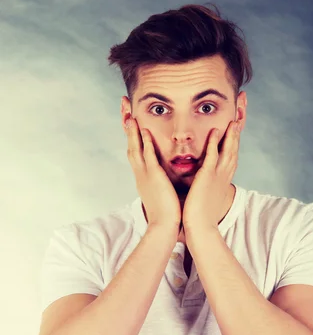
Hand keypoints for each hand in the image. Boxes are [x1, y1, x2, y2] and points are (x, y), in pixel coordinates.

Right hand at [125, 116, 180, 231]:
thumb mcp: (162, 193)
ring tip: (129, 112)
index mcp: (143, 177)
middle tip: (124, 107)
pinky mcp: (154, 177)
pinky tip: (143, 130)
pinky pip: (147, 156)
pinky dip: (144, 143)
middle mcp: (140, 174)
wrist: (164, 227)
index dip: (133, 135)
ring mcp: (145, 175)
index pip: (136, 151)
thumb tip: (167, 178)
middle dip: (127, 126)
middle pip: (130, 145)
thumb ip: (162, 183)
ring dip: (132, 130)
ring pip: (135, 147)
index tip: (131, 119)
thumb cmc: (166, 213)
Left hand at [182, 120, 241, 231]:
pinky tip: (217, 130)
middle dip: (236, 138)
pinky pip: (213, 154)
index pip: (230, 162)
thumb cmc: (201, 219)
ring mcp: (216, 176)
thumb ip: (205, 193)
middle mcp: (223, 178)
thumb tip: (200, 193)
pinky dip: (216, 141)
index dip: (233, 148)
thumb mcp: (206, 202)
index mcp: (222, 183)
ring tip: (233, 122)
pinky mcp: (207, 175)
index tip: (234, 138)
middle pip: (233, 153)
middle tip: (238, 124)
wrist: (200, 227)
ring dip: (230, 136)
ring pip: (227, 151)